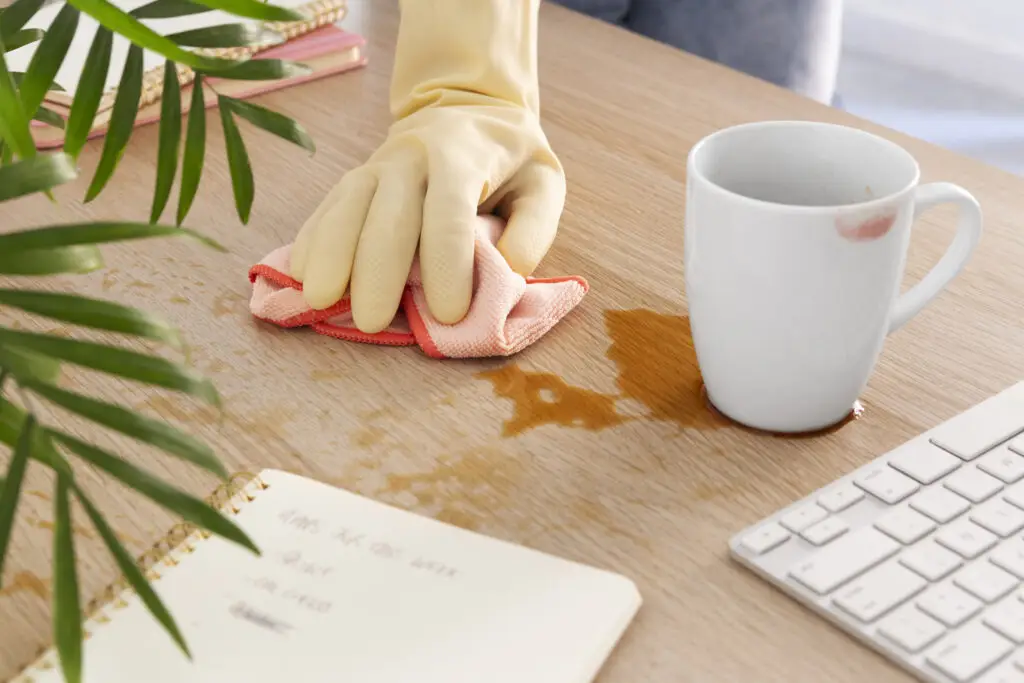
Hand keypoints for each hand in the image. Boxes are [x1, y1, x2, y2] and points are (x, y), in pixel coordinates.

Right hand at [289, 103, 564, 333]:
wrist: (469, 105)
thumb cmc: (510, 157)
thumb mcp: (544, 182)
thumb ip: (534, 228)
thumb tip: (509, 271)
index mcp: (462, 157)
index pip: (449, 212)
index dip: (447, 264)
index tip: (449, 314)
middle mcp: (412, 156)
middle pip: (388, 215)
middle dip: (378, 272)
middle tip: (374, 322)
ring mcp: (376, 164)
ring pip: (346, 208)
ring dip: (331, 256)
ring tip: (321, 301)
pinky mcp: (354, 177)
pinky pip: (327, 208)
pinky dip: (312, 241)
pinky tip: (301, 275)